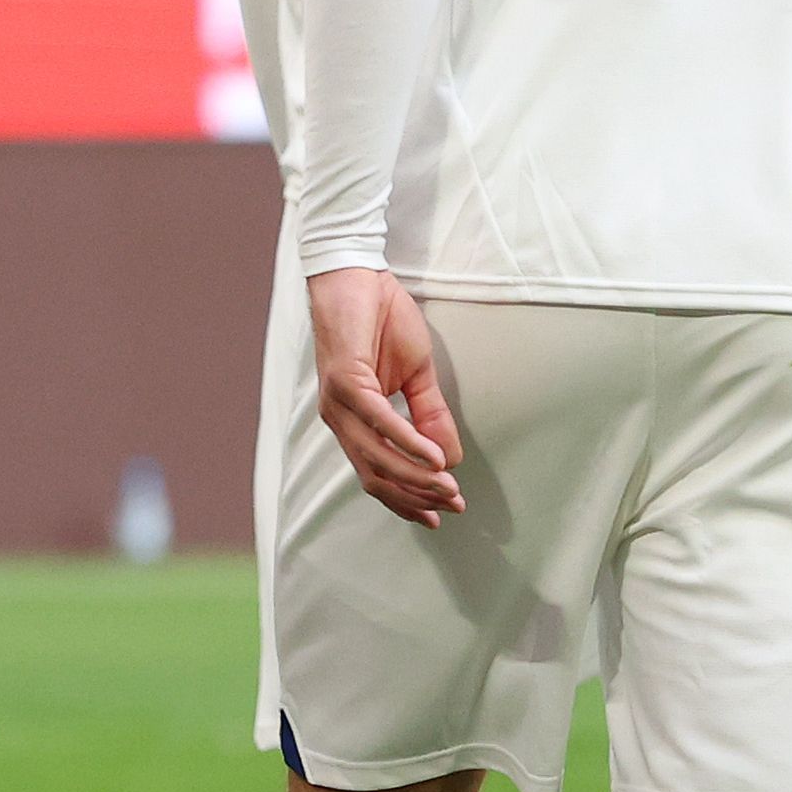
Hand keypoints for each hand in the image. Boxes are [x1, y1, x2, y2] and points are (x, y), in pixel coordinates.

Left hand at [308, 267, 463, 524]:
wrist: (357, 275)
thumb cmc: (382, 322)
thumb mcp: (416, 375)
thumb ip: (429, 416)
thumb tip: (450, 460)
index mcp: (353, 421)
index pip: (377, 474)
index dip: (408, 499)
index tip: (440, 515)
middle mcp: (339, 418)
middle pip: (375, 474)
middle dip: (416, 496)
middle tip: (453, 505)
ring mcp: (338, 401)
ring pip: (376, 455)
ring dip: (416, 476)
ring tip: (448, 486)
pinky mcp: (344, 380)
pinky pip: (377, 420)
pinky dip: (406, 441)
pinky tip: (433, 457)